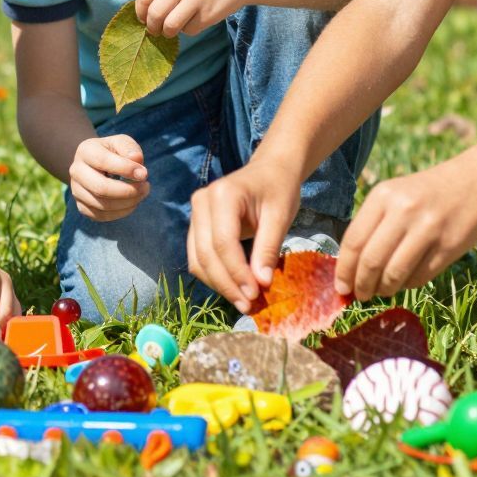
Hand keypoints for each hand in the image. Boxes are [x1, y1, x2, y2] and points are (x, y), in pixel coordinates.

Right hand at [69, 134, 148, 220]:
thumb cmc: (113, 152)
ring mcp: (76, 191)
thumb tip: (136, 160)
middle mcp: (76, 171)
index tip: (144, 173)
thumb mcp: (122, 142)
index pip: (103, 161)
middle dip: (128, 191)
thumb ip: (129, 148)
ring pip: (102, 205)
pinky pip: (101, 216)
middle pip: (101, 188)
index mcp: (85, 151)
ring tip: (141, 193)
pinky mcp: (81, 206)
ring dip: (128, 203)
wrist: (96, 164)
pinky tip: (132, 203)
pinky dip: (121, 212)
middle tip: (146, 186)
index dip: (126, 169)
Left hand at [133, 0, 250, 38]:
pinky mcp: (208, 14)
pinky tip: (194, 20)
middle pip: (154, 14)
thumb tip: (144, 13)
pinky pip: (189, 30)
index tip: (143, 18)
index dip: (140, 11)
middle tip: (155, 30)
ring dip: (167, 32)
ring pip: (169, 26)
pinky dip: (188, 30)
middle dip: (152, 27)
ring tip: (171, 29)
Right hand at [187, 159, 300, 311]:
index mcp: (223, 195)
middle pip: (206, 254)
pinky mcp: (197, 226)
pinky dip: (215, 276)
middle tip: (249, 306)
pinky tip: (235, 288)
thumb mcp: (280, 216)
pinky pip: (199, 258)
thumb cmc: (278, 189)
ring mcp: (195, 214)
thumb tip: (261, 283)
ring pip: (198, 260)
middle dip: (227, 284)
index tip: (255, 294)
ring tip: (243, 302)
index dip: (237, 273)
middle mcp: (201, 202)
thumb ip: (268, 248)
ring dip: (218, 285)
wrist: (270, 171)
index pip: (223, 243)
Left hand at [336, 164, 476, 300]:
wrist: (474, 184)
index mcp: (383, 196)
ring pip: (393, 274)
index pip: (354, 241)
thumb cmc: (425, 194)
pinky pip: (418, 278)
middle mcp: (403, 211)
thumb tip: (350, 269)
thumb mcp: (394, 196)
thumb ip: (372, 226)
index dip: (344, 270)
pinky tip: (405, 281)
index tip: (341, 287)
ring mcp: (427, 229)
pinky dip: (406, 285)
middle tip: (360, 295)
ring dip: (383, 290)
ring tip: (382, 291)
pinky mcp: (447, 247)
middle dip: (361, 285)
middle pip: (371, 261)